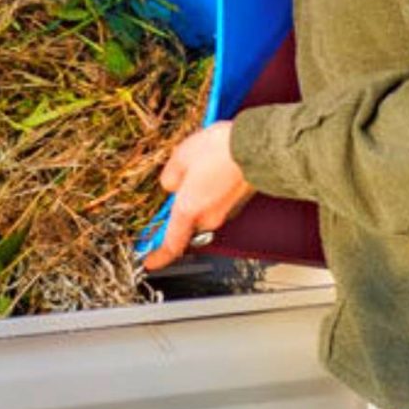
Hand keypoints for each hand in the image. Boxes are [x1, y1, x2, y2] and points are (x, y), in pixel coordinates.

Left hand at [144, 120, 254, 269]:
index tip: (151, 262)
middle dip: (182, 203)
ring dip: (200, 191)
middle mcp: (209, 216)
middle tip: (180, 180)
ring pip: (205, 207)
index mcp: (189, 210)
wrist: (257, 147)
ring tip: (201, 163)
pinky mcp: (240, 200)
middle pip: (188, 219)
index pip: (171, 245)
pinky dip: (215, 185)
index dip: (160, 257)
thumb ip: (171, 176)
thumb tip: (171, 184)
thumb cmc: (220, 151)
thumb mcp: (181, 157)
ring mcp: (227, 210)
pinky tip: (215, 164)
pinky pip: (219, 197)